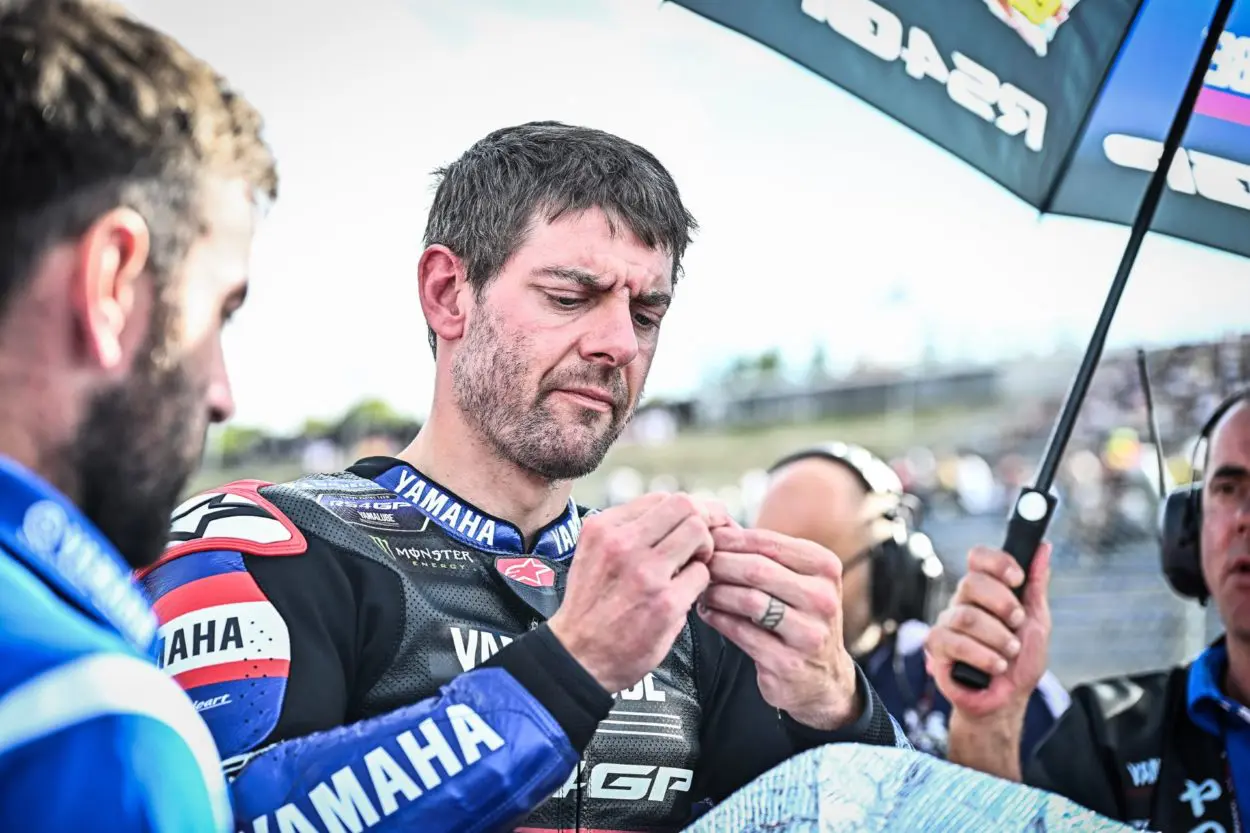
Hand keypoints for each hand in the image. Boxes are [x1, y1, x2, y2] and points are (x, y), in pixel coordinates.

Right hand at [550, 493, 712, 693]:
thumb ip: (626, 530)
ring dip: (703, 550)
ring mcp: (646, 572)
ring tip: (690, 568)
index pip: (661, 498)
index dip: (685, 510)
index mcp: (604, 528)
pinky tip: (683, 594)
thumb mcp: (594, 553)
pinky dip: (698, 583)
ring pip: (697, 532)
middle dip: (699, 523)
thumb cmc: (591, 606)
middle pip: (685, 506)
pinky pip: (701, 574)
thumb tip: (670, 514)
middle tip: (696, 547)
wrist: (577, 656)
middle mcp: (623, 544)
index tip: (691, 525)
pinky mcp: (665, 603)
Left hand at [697, 527, 859, 729]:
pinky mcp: (789, 662)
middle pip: (757, 569)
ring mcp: (808, 633)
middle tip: (694, 562)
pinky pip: (742, 633)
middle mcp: (822, 598)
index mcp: (824, 567)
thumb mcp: (796, 579)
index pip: (769, 543)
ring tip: (698, 588)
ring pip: (749, 600)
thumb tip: (716, 524)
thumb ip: (764, 554)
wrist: (823, 676)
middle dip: (719, 563)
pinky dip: (719, 619)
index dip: (731, 539)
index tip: (704, 538)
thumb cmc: (799, 616)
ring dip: (716, 592)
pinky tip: (707, 612)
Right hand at [924, 543, 1051, 721]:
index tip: (1018, 579)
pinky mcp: (937, 647)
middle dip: (1002, 604)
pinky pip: (953, 641)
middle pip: (971, 582)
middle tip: (1017, 623)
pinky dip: (982, 655)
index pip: (978, 557)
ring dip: (997, 637)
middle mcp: (963, 602)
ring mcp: (947, 623)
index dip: (997, 562)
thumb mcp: (1037, 621)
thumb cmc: (1020, 662)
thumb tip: (1044, 547)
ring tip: (1010, 652)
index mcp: (985, 591)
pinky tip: (995, 666)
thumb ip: (1037, 585)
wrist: (1007, 701)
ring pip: (966, 616)